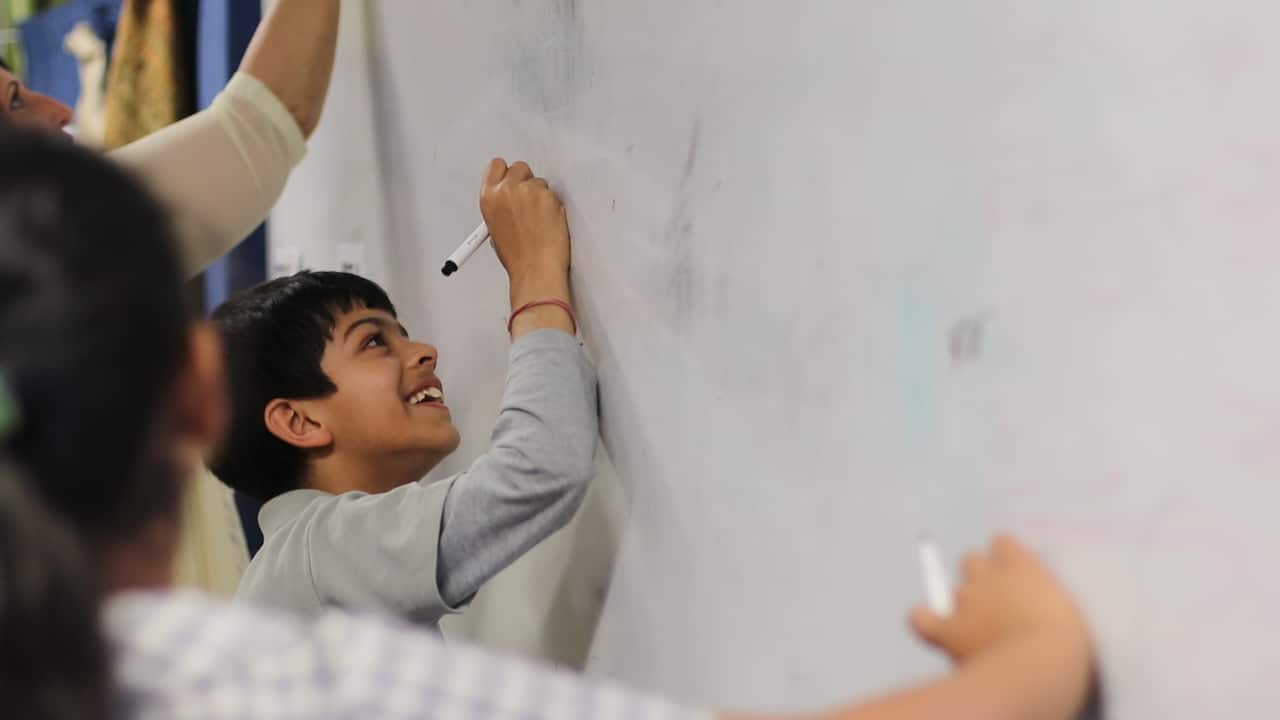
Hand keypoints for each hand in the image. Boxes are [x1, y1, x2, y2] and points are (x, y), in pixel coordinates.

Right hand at [479, 158, 570, 299]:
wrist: (536, 268)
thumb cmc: (517, 256)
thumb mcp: (495, 228)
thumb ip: (500, 205)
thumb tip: (509, 196)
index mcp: (489, 197)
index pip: (497, 166)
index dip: (506, 174)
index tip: (512, 181)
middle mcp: (507, 190)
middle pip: (519, 168)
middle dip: (525, 182)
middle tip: (529, 202)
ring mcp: (529, 191)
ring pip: (538, 181)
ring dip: (540, 195)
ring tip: (539, 219)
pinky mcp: (549, 196)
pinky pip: (553, 193)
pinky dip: (553, 205)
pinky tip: (549, 221)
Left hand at [910, 535, 1091, 667]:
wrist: (1039, 667)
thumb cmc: (1066, 644)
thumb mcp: (1066, 611)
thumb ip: (1042, 598)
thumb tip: (1033, 606)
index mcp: (1021, 566)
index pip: (1002, 543)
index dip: (1005, 558)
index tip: (1015, 578)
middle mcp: (987, 575)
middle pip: (971, 561)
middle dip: (979, 577)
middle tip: (997, 606)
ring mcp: (964, 600)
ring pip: (953, 590)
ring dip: (962, 606)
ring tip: (980, 632)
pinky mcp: (947, 628)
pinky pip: (921, 619)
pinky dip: (925, 623)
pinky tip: (935, 631)